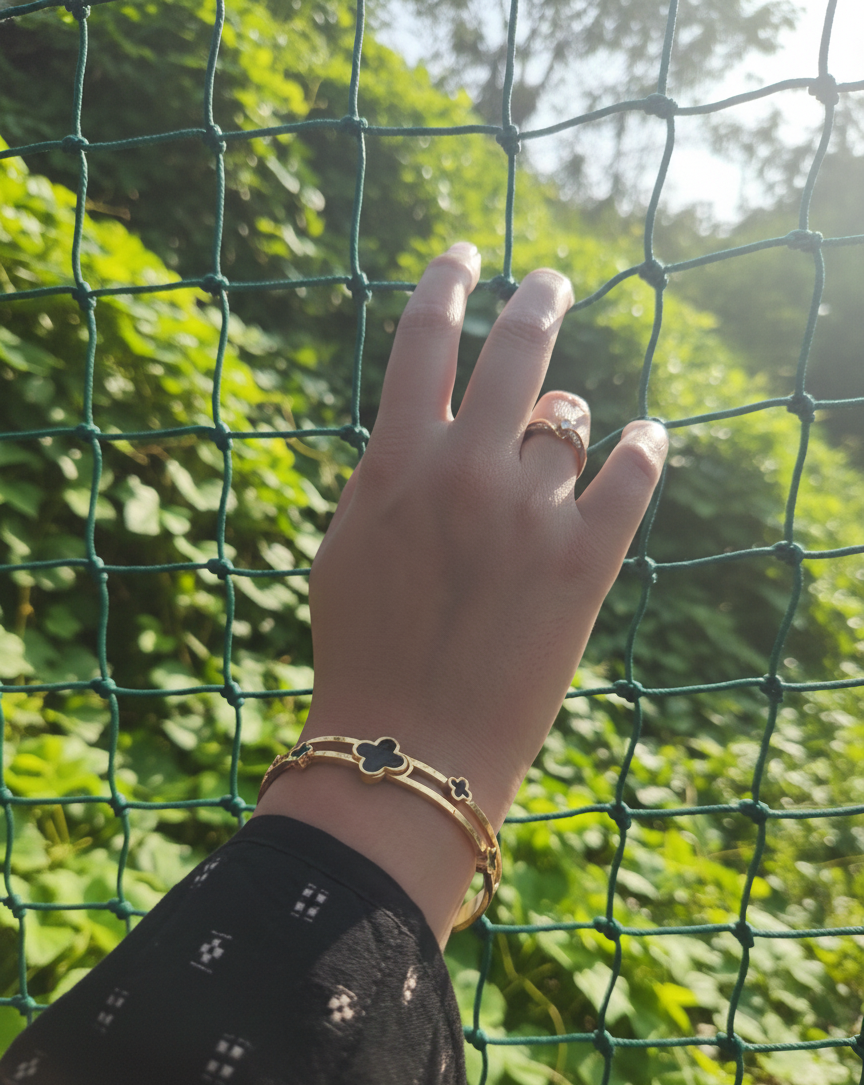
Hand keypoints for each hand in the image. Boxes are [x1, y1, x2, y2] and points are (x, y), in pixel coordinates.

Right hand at [256, 242, 667, 941]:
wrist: (410, 747)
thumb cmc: (363, 650)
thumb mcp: (349, 547)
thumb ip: (387, 478)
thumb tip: (425, 432)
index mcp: (396, 462)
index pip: (424, 342)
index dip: (447, 285)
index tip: (465, 257)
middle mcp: (464, 471)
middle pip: (515, 353)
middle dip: (536, 303)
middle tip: (550, 283)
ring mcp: (527, 513)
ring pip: (568, 422)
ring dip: (565, 425)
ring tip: (559, 445)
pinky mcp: (583, 562)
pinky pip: (631, 476)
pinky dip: (644, 450)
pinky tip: (648, 439)